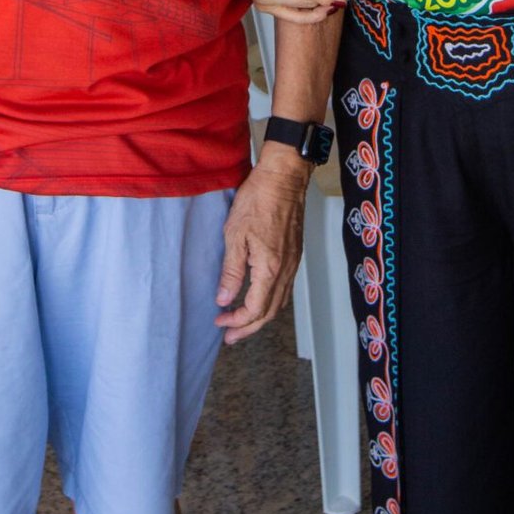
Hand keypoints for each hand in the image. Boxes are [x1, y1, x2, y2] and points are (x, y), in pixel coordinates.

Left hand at [215, 148, 307, 342]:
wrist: (284, 177)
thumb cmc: (258, 200)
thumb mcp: (235, 235)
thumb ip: (231, 271)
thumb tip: (224, 299)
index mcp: (270, 268)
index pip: (255, 309)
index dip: (236, 321)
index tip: (219, 322)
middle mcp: (286, 270)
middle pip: (270, 312)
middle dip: (248, 327)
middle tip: (229, 337)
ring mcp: (293, 262)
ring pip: (279, 302)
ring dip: (260, 316)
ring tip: (242, 323)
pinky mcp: (294, 254)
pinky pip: (284, 288)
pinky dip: (270, 301)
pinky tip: (258, 298)